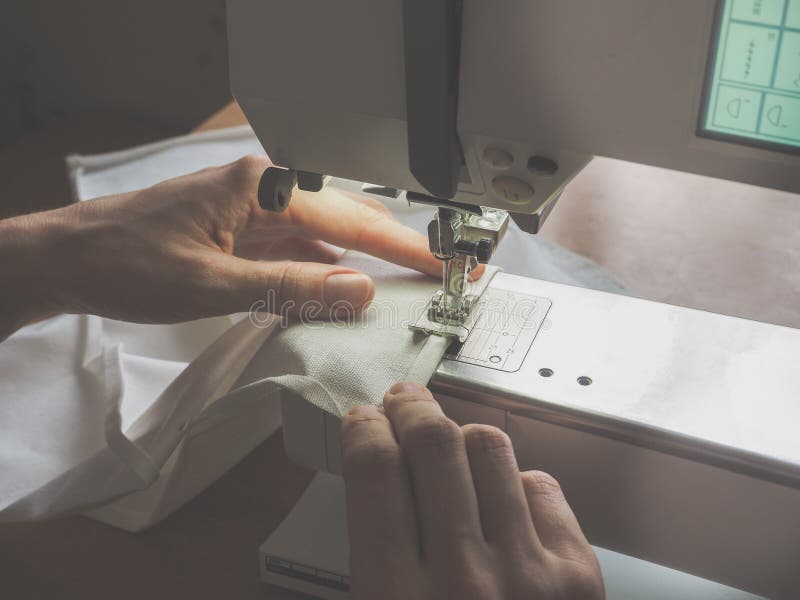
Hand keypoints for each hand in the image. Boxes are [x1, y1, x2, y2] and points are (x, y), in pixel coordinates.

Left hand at [0, 155, 444, 333]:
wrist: (66, 260)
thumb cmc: (124, 262)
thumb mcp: (213, 285)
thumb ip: (291, 288)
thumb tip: (358, 291)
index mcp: (260, 188)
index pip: (351, 220)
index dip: (404, 246)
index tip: (444, 263)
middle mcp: (262, 191)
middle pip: (347, 221)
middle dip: (396, 248)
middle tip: (443, 271)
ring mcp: (251, 211)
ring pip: (324, 237)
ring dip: (362, 261)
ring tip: (406, 283)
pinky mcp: (240, 232)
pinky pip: (296, 251)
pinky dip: (322, 272)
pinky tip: (340, 290)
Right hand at [341, 382, 603, 599]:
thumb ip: (369, 560)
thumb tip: (369, 482)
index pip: (375, 474)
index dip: (364, 430)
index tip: (363, 418)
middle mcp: (466, 580)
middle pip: (434, 446)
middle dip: (411, 409)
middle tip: (403, 402)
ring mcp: (532, 575)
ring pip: (492, 450)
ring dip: (461, 435)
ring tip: (448, 442)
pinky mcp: (582, 579)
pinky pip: (542, 487)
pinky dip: (516, 480)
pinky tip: (501, 496)